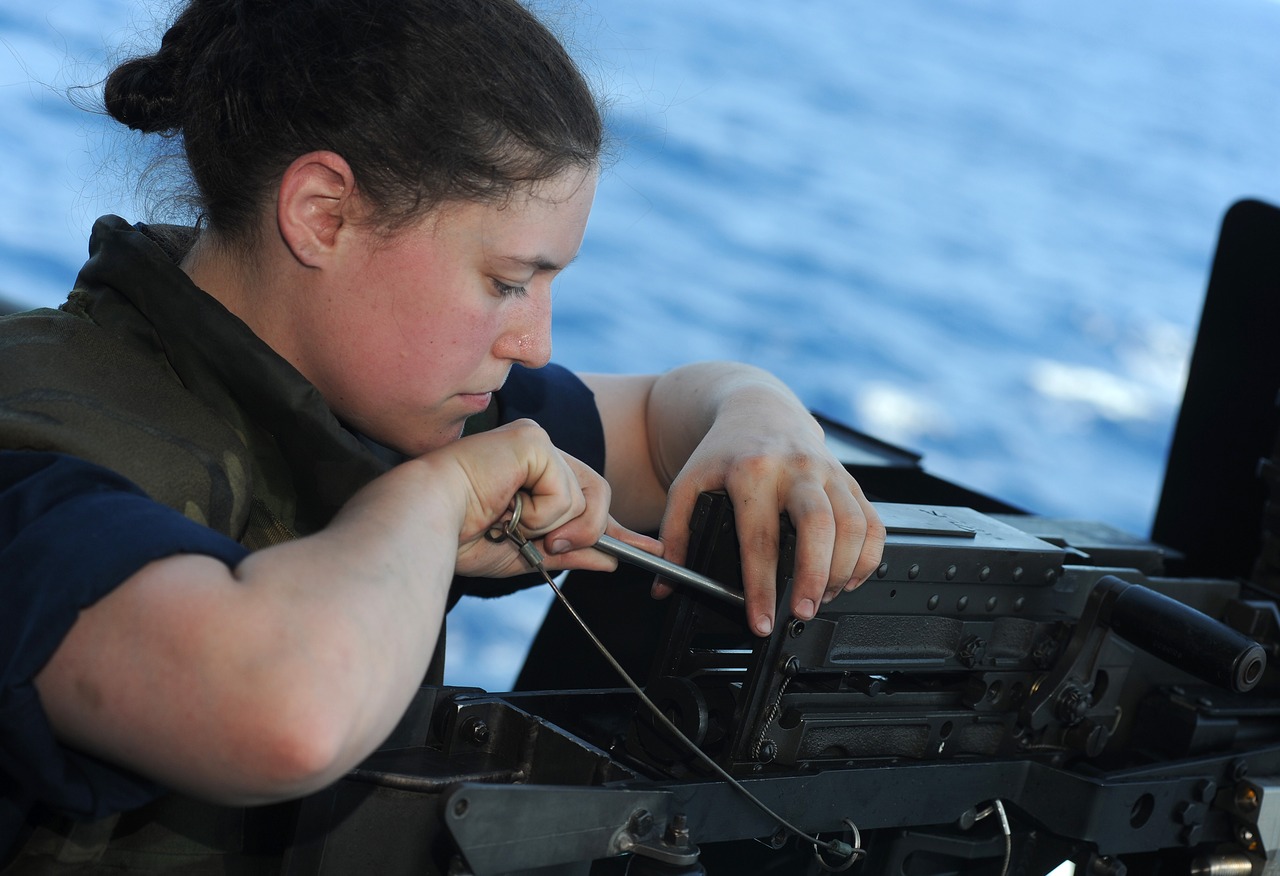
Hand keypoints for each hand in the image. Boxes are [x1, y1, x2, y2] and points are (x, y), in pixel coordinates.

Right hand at [439, 419, 660, 577]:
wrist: (427, 525)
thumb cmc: (460, 536)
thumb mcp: (527, 554)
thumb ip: (571, 551)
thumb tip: (611, 559)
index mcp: (534, 476)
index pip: (587, 499)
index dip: (615, 527)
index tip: (649, 552)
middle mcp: (539, 452)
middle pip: (598, 495)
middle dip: (585, 531)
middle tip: (544, 543)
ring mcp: (537, 442)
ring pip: (585, 497)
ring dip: (551, 525)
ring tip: (509, 521)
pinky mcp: (534, 440)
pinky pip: (565, 491)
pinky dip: (539, 512)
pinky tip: (506, 505)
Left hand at [658, 396, 884, 637]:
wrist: (758, 407)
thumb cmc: (724, 451)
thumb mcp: (688, 483)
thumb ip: (675, 534)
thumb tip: (664, 585)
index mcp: (752, 471)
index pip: (759, 539)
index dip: (761, 587)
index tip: (761, 621)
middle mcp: (796, 469)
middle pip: (818, 527)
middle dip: (814, 577)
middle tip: (802, 612)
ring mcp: (829, 473)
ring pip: (853, 526)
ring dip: (842, 572)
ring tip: (821, 598)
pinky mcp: (850, 480)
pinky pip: (873, 524)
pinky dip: (867, 558)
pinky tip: (846, 578)